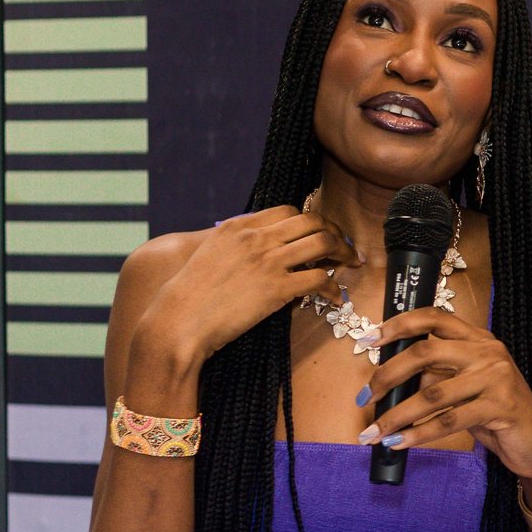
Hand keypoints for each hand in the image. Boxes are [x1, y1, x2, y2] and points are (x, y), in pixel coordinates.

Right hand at [133, 206, 360, 367]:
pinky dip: (334, 287)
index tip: (320, 233)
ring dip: (344, 253)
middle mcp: (256, 238)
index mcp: (238, 226)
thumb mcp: (210, 254)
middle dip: (335, 233)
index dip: (310, 221)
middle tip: (344, 247)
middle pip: (312, 221)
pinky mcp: (277, 288)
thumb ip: (236, 245)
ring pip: (323, 243)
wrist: (180, 320)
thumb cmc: (190, 294)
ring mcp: (268, 261)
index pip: (288, 210)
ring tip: (351, 264)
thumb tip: (259, 247)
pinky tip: (335, 296)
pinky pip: (320, 279)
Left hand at [354, 307, 531, 482]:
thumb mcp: (466, 388)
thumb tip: (390, 380)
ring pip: (433, 394)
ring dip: (396, 415)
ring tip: (374, 433)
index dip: (398, 325)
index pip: (434, 318)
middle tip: (365, 397)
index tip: (367, 340)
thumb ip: (437, 376)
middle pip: (425, 352)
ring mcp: (497, 378)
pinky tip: (398, 444)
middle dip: (387, 375)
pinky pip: (448, 421)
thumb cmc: (496, 414)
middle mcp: (489, 352)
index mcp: (478, 339)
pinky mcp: (501, 407)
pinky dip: (418, 434)